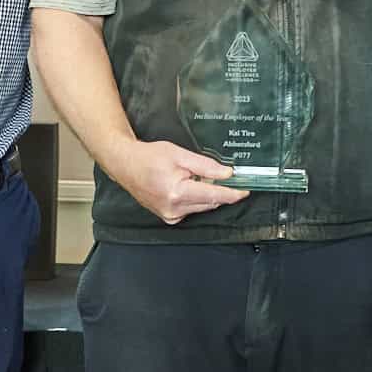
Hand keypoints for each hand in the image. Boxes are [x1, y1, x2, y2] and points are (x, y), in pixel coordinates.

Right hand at [112, 139, 248, 224]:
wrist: (126, 165)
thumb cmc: (149, 157)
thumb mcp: (180, 155)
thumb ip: (205, 165)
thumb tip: (226, 173)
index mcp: (177, 192)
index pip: (213, 195)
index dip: (232, 194)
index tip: (245, 191)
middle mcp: (174, 208)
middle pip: (209, 202)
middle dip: (220, 190)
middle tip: (227, 176)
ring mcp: (170, 215)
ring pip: (201, 206)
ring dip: (207, 193)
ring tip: (195, 176)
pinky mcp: (169, 217)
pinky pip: (192, 209)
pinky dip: (196, 198)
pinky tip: (188, 185)